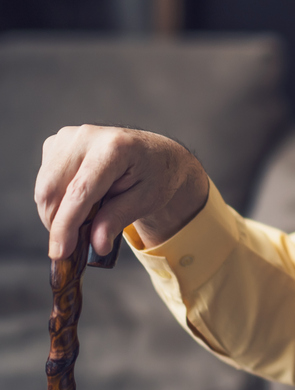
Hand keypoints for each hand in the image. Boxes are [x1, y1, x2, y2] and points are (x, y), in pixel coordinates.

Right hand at [35, 125, 208, 259]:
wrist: (156, 154)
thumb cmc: (155, 176)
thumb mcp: (146, 201)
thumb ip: (118, 219)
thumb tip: (97, 245)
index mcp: (115, 147)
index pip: (79, 192)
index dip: (65, 225)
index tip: (59, 253)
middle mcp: (86, 136)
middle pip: (52, 190)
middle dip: (58, 223)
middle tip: (75, 244)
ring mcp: (68, 137)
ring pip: (44, 188)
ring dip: (56, 214)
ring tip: (86, 219)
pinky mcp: (57, 143)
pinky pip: (45, 181)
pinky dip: (56, 200)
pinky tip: (81, 202)